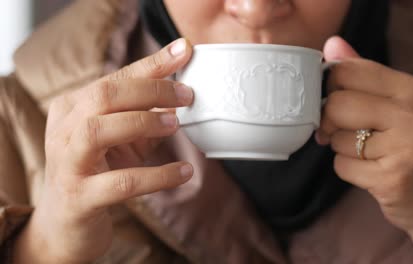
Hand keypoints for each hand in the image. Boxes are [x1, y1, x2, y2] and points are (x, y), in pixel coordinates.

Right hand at [13, 38, 194, 263]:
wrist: (66, 223)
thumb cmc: (98, 171)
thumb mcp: (123, 140)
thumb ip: (146, 117)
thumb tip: (179, 98)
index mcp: (73, 108)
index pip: (115, 78)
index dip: (152, 63)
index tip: (185, 50)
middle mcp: (64, 130)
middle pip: (104, 95)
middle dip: (151, 90)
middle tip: (187, 95)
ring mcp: (68, 163)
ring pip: (99, 130)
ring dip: (143, 122)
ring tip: (175, 125)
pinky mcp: (80, 198)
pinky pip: (121, 182)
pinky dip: (158, 176)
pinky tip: (184, 172)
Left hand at [316, 37, 412, 261]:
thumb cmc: (411, 148)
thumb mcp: (395, 106)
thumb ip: (362, 75)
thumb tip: (331, 45)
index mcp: (410, 89)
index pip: (346, 71)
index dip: (329, 89)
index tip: (337, 103)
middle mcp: (411, 113)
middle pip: (336, 104)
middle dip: (330, 123)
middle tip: (344, 133)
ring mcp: (405, 146)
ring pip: (336, 138)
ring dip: (341, 150)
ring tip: (369, 155)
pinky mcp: (392, 178)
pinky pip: (342, 166)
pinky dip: (348, 171)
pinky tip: (371, 173)